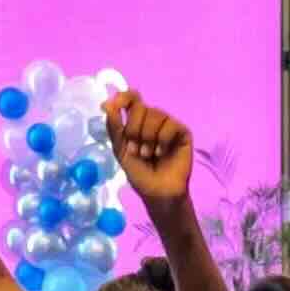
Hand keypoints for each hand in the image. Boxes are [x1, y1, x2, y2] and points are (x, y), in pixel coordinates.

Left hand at [104, 90, 192, 209]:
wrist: (157, 193)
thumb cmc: (140, 174)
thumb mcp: (120, 150)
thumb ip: (114, 127)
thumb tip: (107, 104)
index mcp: (137, 121)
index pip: (132, 98)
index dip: (123, 97)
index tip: (115, 106)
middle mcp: (153, 119)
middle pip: (141, 106)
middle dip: (134, 129)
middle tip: (136, 150)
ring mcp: (168, 124)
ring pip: (156, 114)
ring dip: (148, 137)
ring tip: (148, 154)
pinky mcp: (182, 132)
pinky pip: (170, 124)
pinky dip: (163, 140)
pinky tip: (162, 153)